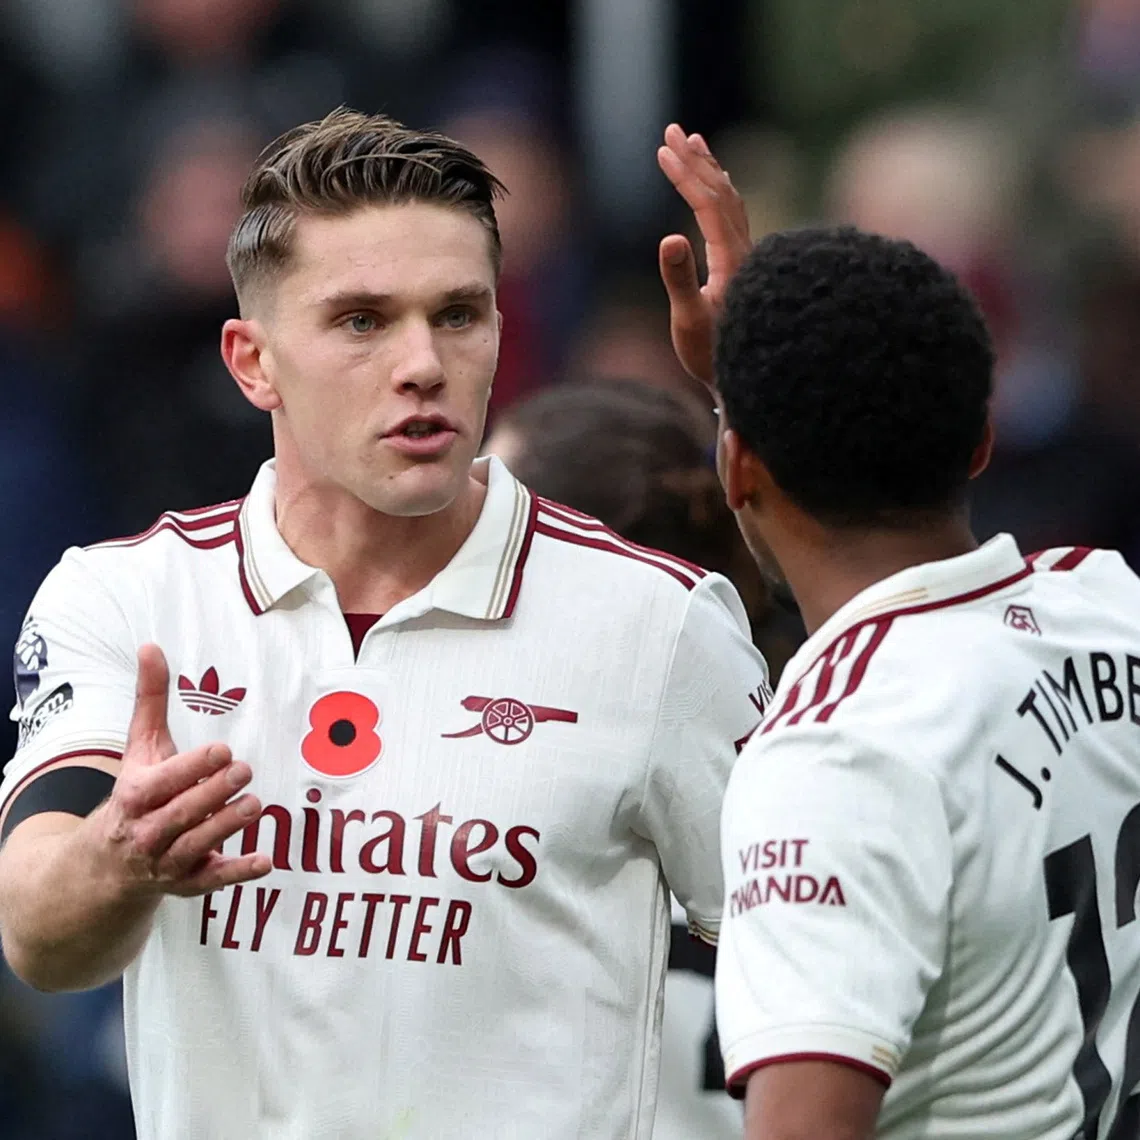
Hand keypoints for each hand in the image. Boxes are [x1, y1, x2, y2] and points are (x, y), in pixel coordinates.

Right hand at [92, 644, 270, 897]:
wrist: (106, 864)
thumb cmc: (135, 793)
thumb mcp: (139, 748)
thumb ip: (149, 700)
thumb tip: (151, 646)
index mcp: (136, 795)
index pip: (164, 781)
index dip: (193, 767)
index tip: (223, 750)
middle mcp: (148, 831)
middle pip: (183, 812)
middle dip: (213, 793)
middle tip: (245, 770)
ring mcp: (167, 860)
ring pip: (197, 845)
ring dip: (226, 826)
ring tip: (255, 803)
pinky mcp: (188, 882)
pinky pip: (212, 880)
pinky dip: (238, 872)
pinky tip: (266, 860)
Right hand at [657, 124, 752, 387]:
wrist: (748, 376)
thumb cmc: (713, 355)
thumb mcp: (689, 321)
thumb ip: (679, 279)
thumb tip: (669, 238)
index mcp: (731, 260)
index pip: (708, 204)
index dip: (685, 175)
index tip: (662, 151)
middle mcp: (745, 251)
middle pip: (721, 192)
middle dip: (695, 160)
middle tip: (671, 131)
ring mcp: (747, 257)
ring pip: (731, 200)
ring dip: (709, 169)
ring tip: (691, 141)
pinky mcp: (744, 264)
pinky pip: (734, 215)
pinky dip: (719, 191)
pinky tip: (714, 184)